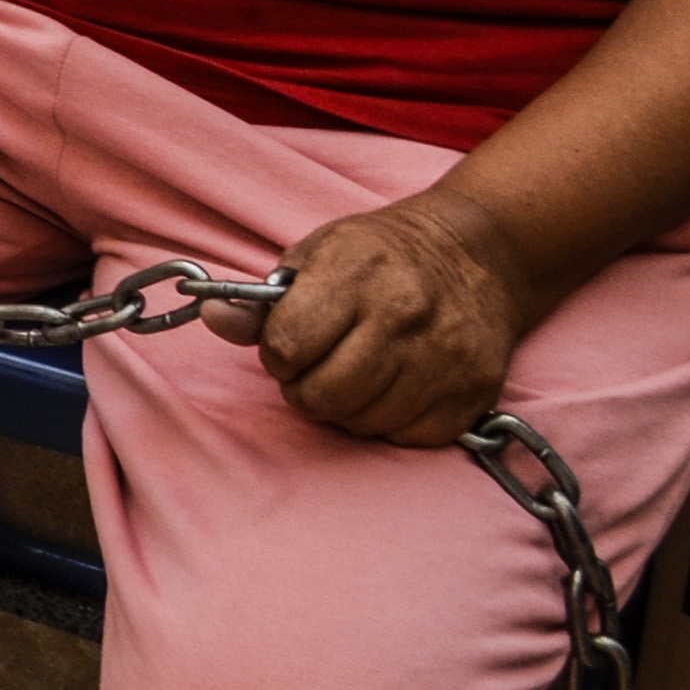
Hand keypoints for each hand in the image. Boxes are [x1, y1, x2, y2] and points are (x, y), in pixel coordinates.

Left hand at [206, 188, 532, 444]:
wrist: (478, 254)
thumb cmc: (382, 256)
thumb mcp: (314, 256)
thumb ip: (261, 301)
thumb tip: (210, 316)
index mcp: (355, 274)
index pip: (287, 345)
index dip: (278, 354)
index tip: (289, 345)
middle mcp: (402, 316)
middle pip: (323, 394)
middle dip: (305, 389)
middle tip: (316, 369)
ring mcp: (443, 357)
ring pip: (363, 421)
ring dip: (347, 408)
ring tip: (356, 375)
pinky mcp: (473, 391)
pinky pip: (408, 435)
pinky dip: (391, 422)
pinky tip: (394, 389)